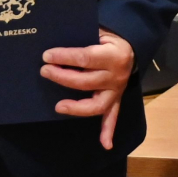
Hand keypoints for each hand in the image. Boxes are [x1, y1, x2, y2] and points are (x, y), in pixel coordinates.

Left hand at [43, 28, 134, 149]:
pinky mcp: (116, 99)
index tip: (46, 55)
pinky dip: (108, 131)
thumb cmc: (110, 39)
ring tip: (59, 106)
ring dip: (77, 107)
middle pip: (86, 81)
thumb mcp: (101, 31)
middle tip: (44, 71)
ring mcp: (117, 90)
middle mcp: (117, 75)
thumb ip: (83, 37)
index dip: (64, 56)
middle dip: (62, 77)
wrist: (133, 48)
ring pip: (97, 104)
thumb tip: (57, 43)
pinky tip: (105, 144)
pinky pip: (113, 116)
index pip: (85, 57)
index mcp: (114, 55)